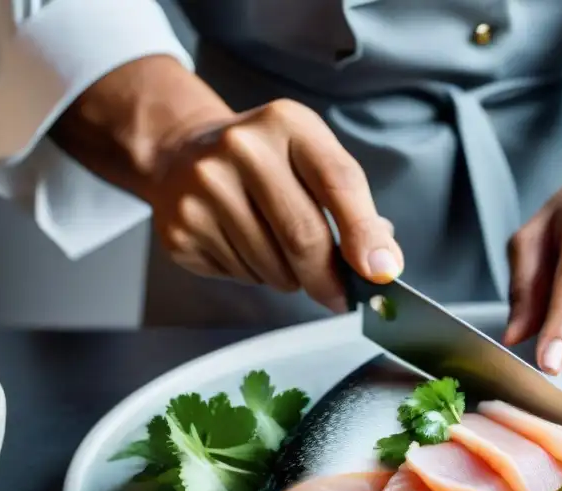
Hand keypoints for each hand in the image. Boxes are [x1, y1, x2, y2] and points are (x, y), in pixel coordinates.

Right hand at [150, 99, 402, 311]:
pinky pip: (240, 276)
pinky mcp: (182, 227)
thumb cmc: (264, 162)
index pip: (338, 181)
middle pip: (303, 236)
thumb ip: (352, 205)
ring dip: (290, 277)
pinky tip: (243, 245)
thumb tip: (381, 263)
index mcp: (287, 124)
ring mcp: (205, 187)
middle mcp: (241, 148)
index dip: (364, 233)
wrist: (180, 153)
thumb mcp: (311, 158)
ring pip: (273, 267)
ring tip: (276, 248)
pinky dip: (255, 276)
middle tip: (340, 296)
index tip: (381, 272)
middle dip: (329, 279)